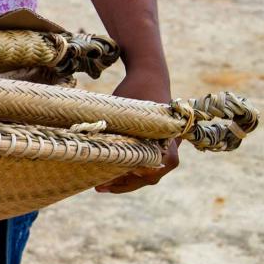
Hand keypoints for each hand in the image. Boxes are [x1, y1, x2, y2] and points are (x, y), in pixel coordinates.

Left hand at [95, 71, 179, 192]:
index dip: (121, 180)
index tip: (101, 183)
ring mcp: (170, 149)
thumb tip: (90, 154)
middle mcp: (172, 152)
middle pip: (147, 177)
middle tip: (97, 187)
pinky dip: (133, 169)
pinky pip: (150, 164)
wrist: (150, 76)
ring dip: (127, 179)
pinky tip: (113, 172)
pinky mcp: (164, 145)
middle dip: (122, 184)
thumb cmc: (133, 93)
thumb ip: (114, 136)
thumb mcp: (121, 115)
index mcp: (166, 147)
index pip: (143, 174)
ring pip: (149, 173)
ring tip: (101, 184)